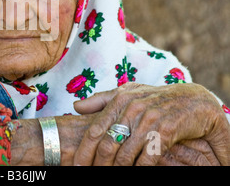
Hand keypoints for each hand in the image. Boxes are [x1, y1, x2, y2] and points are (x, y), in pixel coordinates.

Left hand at [72, 83, 229, 165]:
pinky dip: (137, 170)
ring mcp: (150, 120)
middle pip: (107, 145)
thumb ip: (102, 101)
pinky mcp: (166, 132)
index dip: (83, 151)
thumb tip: (75, 107)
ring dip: (116, 169)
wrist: (194, 101)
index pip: (95, 129)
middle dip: (97, 165)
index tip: (76, 164)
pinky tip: (132, 173)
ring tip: (109, 175)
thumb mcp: (128, 93)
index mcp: (120, 99)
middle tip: (91, 173)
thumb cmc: (155, 98)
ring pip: (125, 155)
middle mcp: (133, 108)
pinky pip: (146, 159)